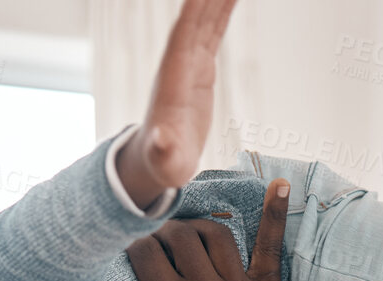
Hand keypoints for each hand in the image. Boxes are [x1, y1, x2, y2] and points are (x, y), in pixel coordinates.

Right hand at [67, 180, 287, 280]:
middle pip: (179, 235)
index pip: (145, 252)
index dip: (132, 246)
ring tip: (186, 238)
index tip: (128, 252)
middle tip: (156, 244)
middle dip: (162, 232)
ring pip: (216, 233)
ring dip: (198, 227)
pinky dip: (276, 215)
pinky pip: (272, 248)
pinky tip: (280, 184)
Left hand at [114, 0, 239, 207]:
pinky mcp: (200, 67)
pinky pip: (213, 31)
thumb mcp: (165, 160)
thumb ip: (163, 150)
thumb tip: (160, 140)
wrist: (159, 160)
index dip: (195, 9)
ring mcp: (189, 63)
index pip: (185, 34)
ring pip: (205, 19)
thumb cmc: (163, 162)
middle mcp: (179, 63)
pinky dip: (223, 11)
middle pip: (196, 17)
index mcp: (172, 79)